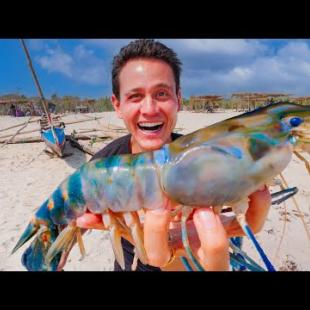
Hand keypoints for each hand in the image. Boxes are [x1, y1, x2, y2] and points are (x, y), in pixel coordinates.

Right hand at [72, 186, 270, 270]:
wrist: (189, 227)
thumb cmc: (162, 227)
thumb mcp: (138, 224)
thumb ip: (112, 221)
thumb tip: (82, 216)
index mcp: (170, 246)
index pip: (160, 252)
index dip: (158, 235)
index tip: (158, 212)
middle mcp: (195, 247)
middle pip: (209, 256)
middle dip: (208, 235)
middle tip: (201, 209)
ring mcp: (217, 239)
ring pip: (231, 244)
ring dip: (229, 223)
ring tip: (221, 199)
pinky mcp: (237, 227)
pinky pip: (253, 223)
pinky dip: (258, 208)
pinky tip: (255, 190)